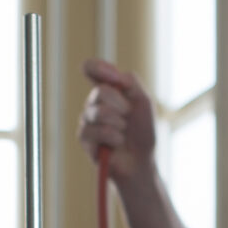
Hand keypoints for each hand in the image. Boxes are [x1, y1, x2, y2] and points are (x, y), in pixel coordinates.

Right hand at [78, 59, 156, 182]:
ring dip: (119, 123)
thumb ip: (130, 81)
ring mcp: (86, 120)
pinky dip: (113, 137)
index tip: (114, 77)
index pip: (91, 68)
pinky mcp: (84, 138)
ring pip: (98, 112)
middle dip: (121, 105)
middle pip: (100, 91)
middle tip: (129, 117)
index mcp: (107, 89)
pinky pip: (95, 131)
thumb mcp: (143, 101)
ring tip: (124, 132)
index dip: (98, 67)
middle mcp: (93, 102)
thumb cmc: (142, 131)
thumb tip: (113, 74)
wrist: (142, 160)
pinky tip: (117, 143)